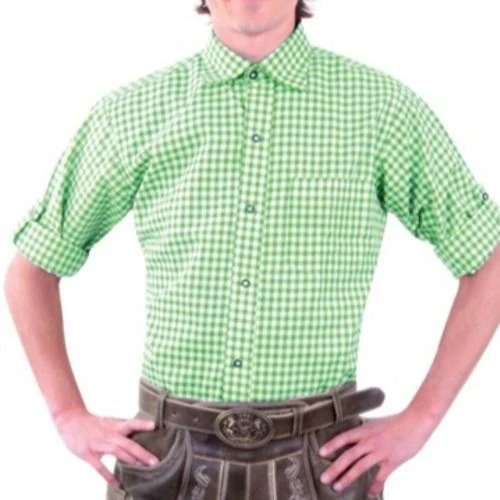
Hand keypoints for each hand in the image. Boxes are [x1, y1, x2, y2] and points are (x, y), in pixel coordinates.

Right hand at [53, 407, 159, 486]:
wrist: (71, 419)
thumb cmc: (93, 423)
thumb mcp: (110, 422)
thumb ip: (123, 429)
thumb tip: (139, 436)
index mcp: (115, 425)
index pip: (131, 423)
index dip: (142, 424)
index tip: (155, 426)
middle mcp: (109, 433)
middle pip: (128, 443)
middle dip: (142, 453)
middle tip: (155, 461)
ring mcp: (99, 443)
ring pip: (118, 452)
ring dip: (131, 461)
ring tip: (143, 469)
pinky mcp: (88, 453)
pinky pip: (99, 466)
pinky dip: (108, 475)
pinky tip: (117, 483)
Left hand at [317, 410, 435, 497]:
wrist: (416, 422)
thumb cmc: (396, 421)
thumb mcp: (375, 423)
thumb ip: (364, 428)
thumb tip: (353, 430)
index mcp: (365, 430)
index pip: (344, 437)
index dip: (332, 445)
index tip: (321, 453)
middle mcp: (370, 441)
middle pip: (348, 456)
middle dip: (334, 468)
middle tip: (323, 478)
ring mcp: (380, 452)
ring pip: (360, 467)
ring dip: (348, 478)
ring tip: (337, 487)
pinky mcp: (392, 461)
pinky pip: (381, 477)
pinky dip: (374, 486)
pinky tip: (369, 495)